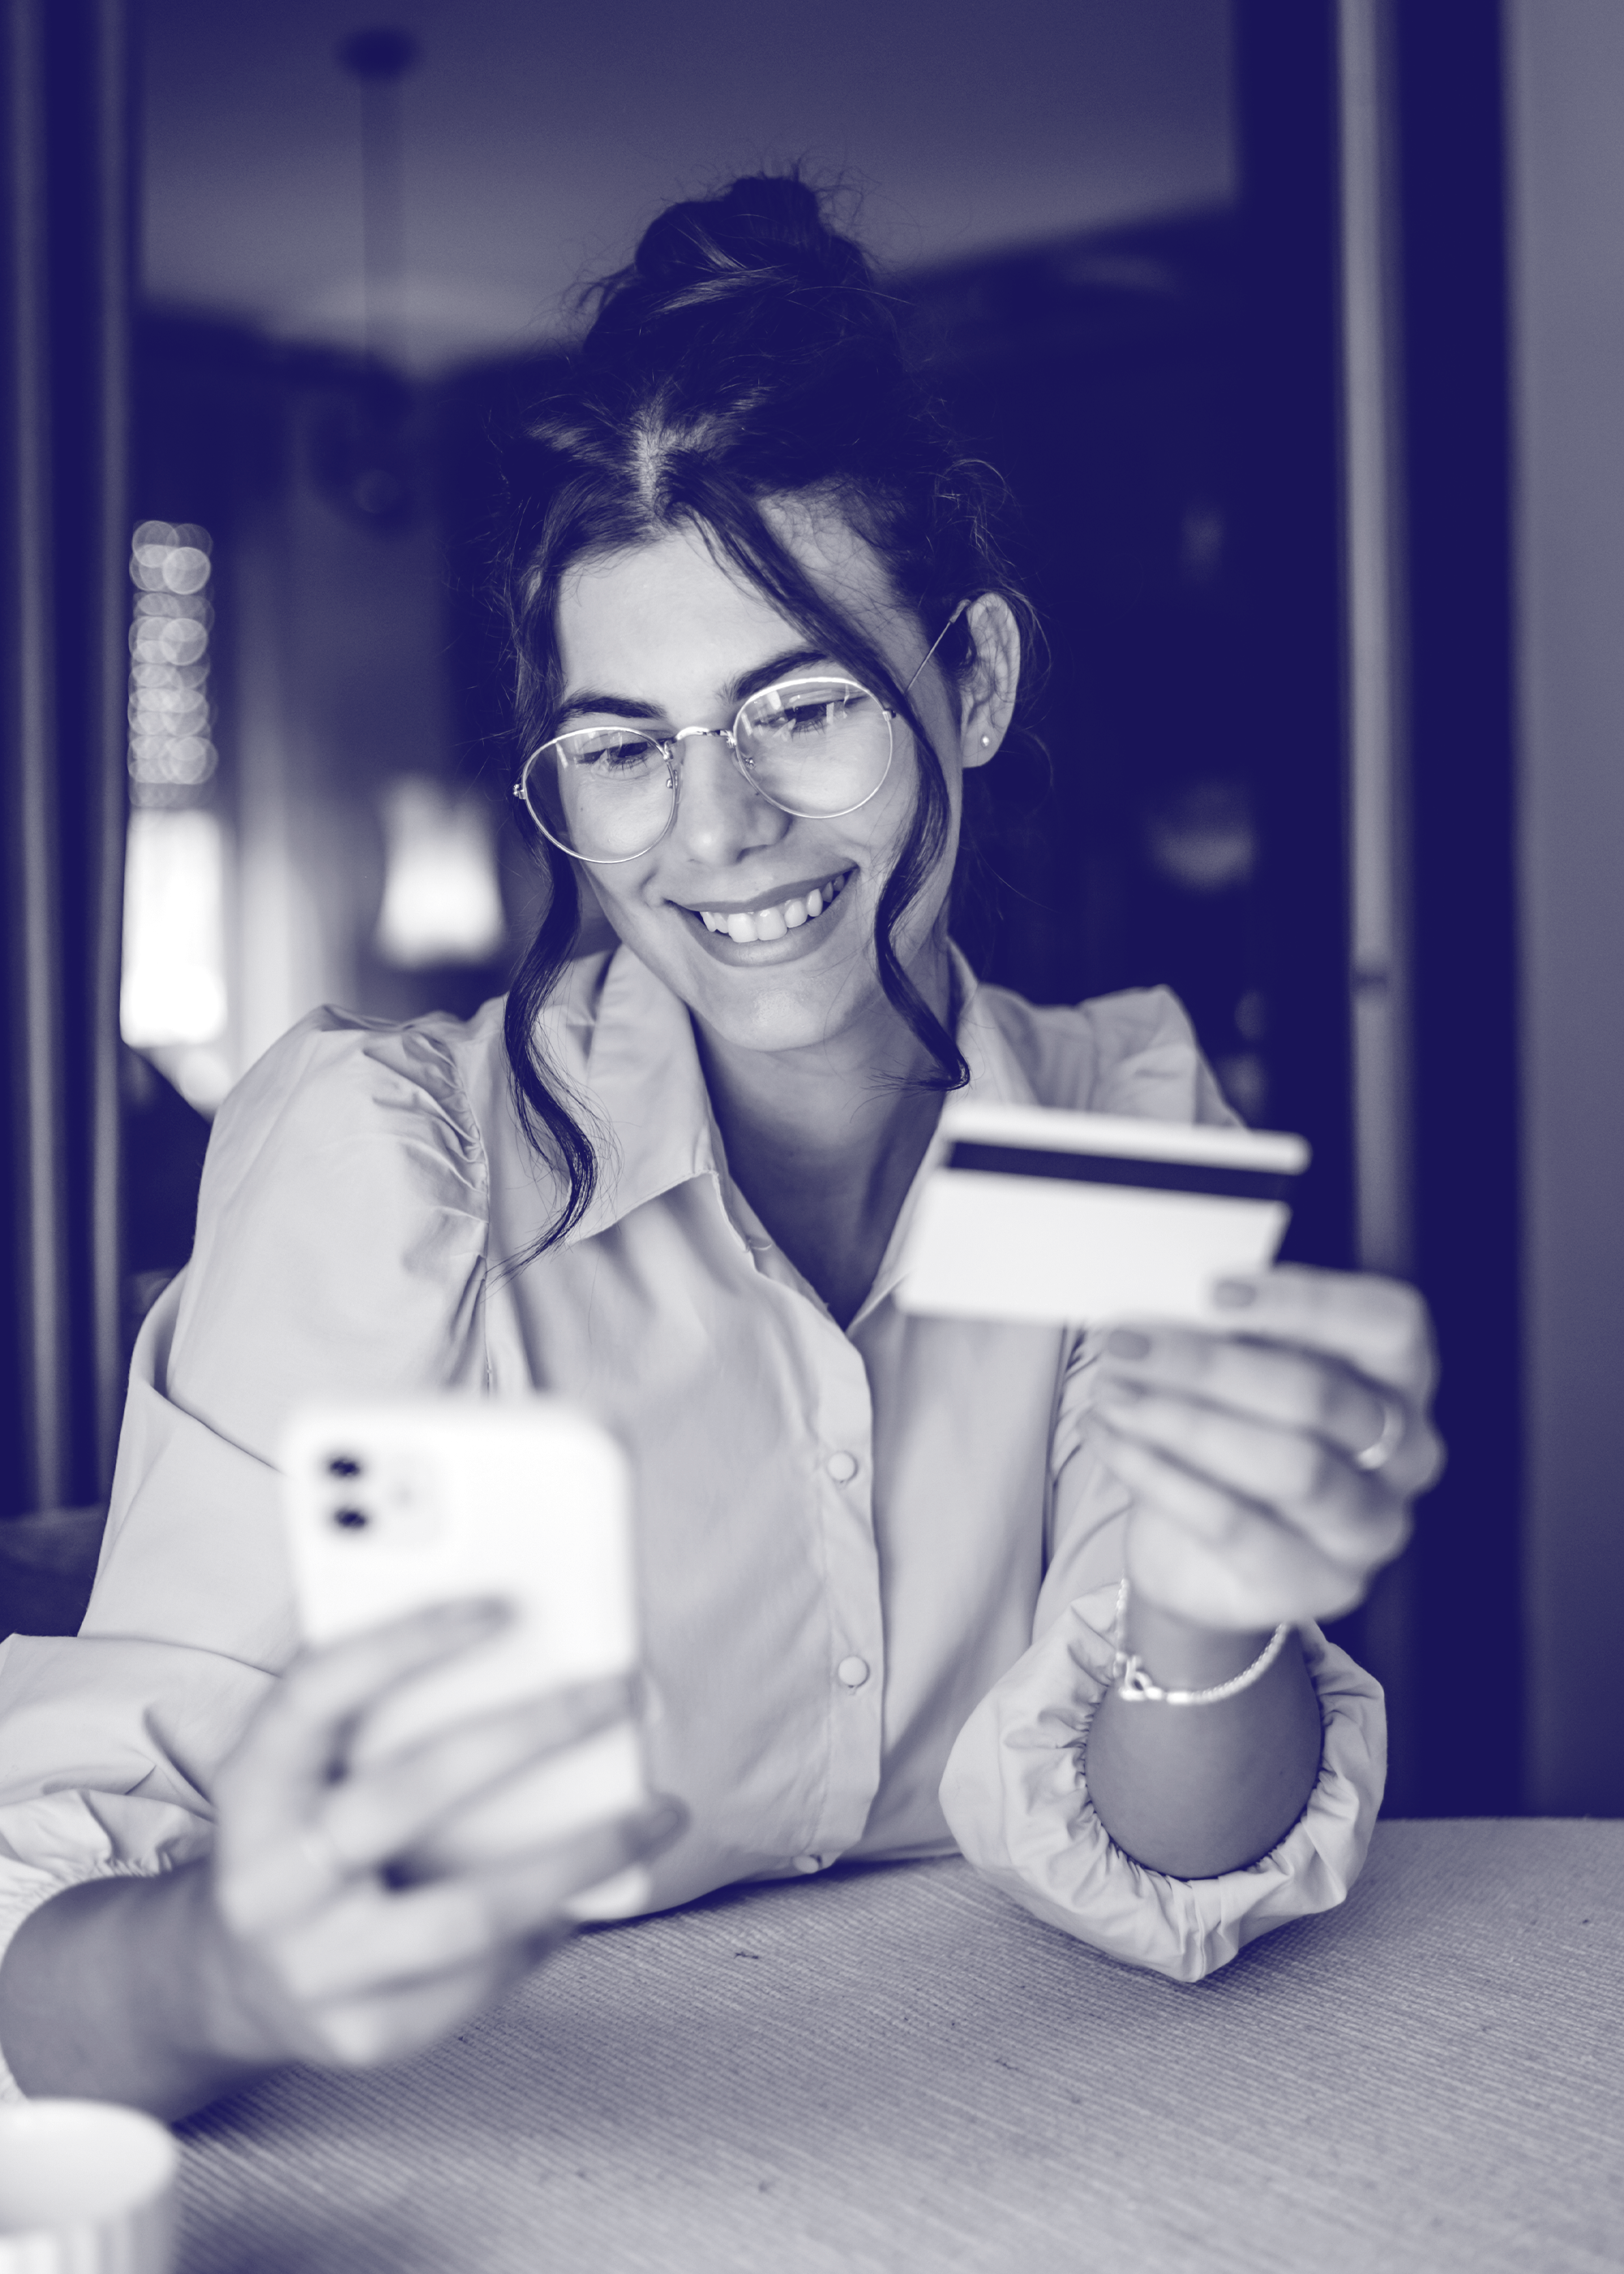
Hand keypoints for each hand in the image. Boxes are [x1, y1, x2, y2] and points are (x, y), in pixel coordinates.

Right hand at [200, 1602, 682, 2071]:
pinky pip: (478, 1979)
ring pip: (469, 1912)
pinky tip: (582, 1900)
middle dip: (534, 1732)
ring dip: (580, 1857)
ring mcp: (314, 1965)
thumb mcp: (307, 1771)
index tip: (502, 1606)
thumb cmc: (303, 1842)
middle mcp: (271, 1879)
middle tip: (625, 1691)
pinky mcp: (362, 2033)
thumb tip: (523, 1652)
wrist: (232, 1983)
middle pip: (411, 1793)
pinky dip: (543, 1935)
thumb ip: (377, 1716)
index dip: (403, 1642)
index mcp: (253, 1787)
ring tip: (659, 1813)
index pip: (318, 1694)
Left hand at [1087, 1265, 1443, 1631]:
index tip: (1213, 1290)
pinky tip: (1111, 1438)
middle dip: (1209, 1365)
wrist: (1202, 1561)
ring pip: (1289, 1465)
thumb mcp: (1240, 1377)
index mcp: (1400, 1382)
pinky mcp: (1318, 1584)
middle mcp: (1406, 1455)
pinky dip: (1159, 1474)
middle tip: (1126, 1343)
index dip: (1308, 1302)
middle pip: (1320, 1396)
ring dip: (1183, 1420)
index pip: (1389, 1326)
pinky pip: (1236, 1524)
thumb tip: (1166, 1302)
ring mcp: (1370, 1528)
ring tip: (1112, 1393)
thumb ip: (1230, 1338)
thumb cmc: (1233, 1441)